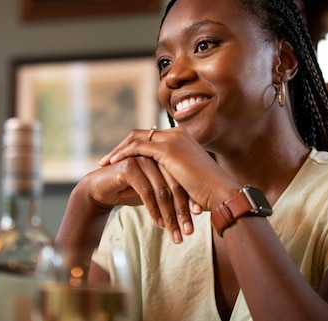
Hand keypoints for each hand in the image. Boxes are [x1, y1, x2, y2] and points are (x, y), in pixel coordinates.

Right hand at [81, 152, 192, 242]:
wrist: (102, 188)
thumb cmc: (131, 190)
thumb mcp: (156, 192)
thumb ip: (173, 193)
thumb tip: (196, 209)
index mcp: (166, 155)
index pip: (183, 179)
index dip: (191, 199)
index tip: (199, 218)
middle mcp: (156, 154)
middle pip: (175, 185)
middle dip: (182, 211)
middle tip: (188, 232)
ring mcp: (143, 158)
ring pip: (162, 190)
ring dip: (170, 215)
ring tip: (175, 234)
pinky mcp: (129, 165)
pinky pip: (146, 191)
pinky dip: (154, 210)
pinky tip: (159, 224)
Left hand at [99, 127, 240, 218]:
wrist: (222, 193)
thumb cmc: (209, 193)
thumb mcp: (188, 179)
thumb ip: (175, 175)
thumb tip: (163, 184)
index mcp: (183, 139)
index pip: (152, 137)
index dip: (134, 147)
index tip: (121, 159)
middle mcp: (177, 134)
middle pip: (141, 134)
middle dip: (122, 146)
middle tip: (107, 159)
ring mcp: (173, 139)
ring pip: (136, 138)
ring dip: (118, 150)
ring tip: (105, 162)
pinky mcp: (167, 149)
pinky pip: (137, 147)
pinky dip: (123, 153)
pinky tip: (112, 163)